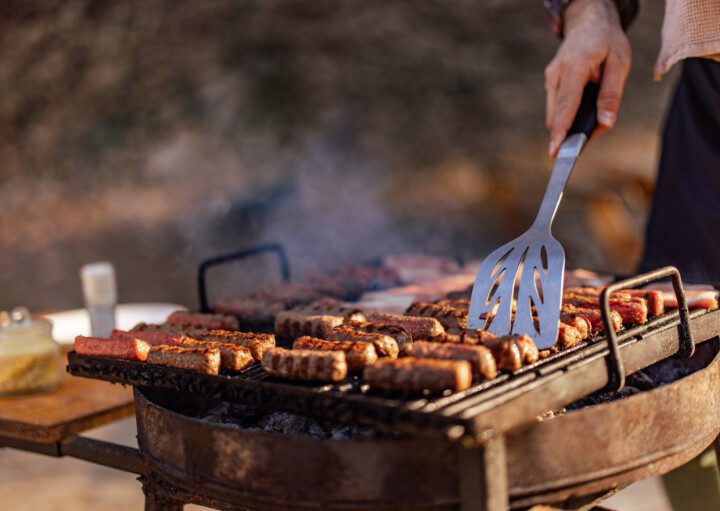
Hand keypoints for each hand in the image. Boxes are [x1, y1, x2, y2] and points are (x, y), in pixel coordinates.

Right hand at [545, 0, 631, 156]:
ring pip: (557, 112)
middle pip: (559, 114)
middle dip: (572, 131)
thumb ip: (612, 95)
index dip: (561, 131)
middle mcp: (556, 74)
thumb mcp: (620, 63)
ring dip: (572, 121)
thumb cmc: (607, 41)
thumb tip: (606, 124)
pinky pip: (558, 106)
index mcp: (574, 67)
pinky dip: (570, 113)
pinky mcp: (551, 82)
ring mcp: (550, 78)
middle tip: (594, 132)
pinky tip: (586, 105)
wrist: (589, 21)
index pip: (566, 106)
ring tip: (595, 113)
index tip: (555, 151)